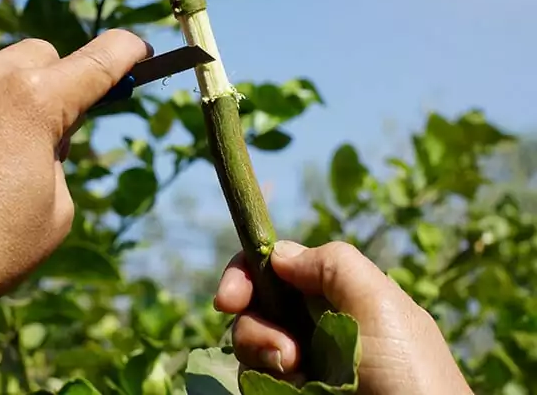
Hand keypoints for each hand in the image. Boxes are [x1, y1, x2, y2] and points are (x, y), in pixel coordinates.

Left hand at [0, 30, 150, 339]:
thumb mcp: (55, 209)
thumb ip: (55, 156)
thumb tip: (38, 135)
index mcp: (35, 100)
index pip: (98, 61)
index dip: (125, 53)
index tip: (137, 50)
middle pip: (38, 56)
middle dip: (51, 84)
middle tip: (44, 135)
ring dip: (0, 98)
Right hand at [215, 241, 472, 394]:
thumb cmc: (409, 373)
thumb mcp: (380, 303)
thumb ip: (331, 264)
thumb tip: (277, 255)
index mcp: (337, 295)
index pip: (276, 268)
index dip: (245, 274)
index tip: (228, 299)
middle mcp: (315, 327)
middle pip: (254, 308)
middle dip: (254, 327)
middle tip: (285, 355)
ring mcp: (303, 367)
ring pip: (249, 348)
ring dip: (263, 358)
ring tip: (299, 379)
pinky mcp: (293, 393)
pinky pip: (255, 382)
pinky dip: (264, 383)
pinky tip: (295, 391)